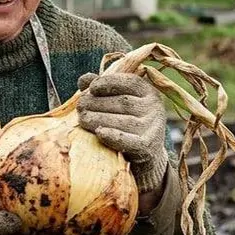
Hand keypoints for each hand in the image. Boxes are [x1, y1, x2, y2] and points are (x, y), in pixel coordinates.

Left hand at [76, 72, 169, 192]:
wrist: (145, 155)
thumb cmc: (126, 123)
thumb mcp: (118, 102)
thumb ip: (102, 88)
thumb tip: (84, 79)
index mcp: (148, 92)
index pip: (130, 82)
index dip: (109, 82)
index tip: (91, 88)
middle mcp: (154, 108)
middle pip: (123, 102)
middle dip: (97, 103)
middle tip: (79, 107)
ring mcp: (153, 128)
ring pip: (123, 121)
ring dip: (99, 119)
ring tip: (82, 119)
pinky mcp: (149, 147)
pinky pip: (131, 142)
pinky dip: (114, 137)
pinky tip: (99, 133)